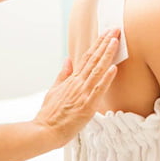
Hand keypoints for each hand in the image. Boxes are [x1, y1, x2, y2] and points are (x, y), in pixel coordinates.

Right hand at [33, 29, 119, 147]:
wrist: (44, 131)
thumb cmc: (49, 113)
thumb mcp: (54, 89)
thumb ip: (63, 74)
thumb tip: (68, 59)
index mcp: (72, 79)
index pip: (87, 56)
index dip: (98, 44)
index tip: (106, 33)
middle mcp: (78, 82)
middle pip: (94, 58)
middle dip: (105, 43)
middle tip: (115, 29)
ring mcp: (83, 93)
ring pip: (97, 70)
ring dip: (107, 55)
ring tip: (115, 41)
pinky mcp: (87, 106)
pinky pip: (98, 90)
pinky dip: (106, 78)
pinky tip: (113, 68)